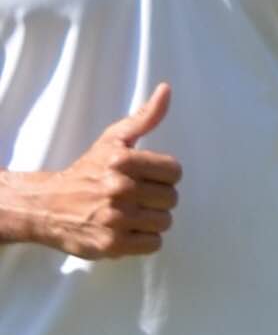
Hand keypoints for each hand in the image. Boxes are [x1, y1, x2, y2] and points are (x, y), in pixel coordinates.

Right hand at [8, 84, 180, 258]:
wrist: (46, 206)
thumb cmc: (87, 171)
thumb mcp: (113, 140)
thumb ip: (144, 118)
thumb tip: (167, 90)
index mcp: (122, 161)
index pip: (174, 171)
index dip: (162, 176)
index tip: (144, 177)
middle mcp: (119, 189)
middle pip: (171, 199)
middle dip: (156, 198)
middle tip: (133, 197)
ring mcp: (115, 218)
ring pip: (164, 222)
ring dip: (150, 220)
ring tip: (129, 214)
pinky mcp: (111, 244)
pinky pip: (153, 244)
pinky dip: (143, 240)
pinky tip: (125, 230)